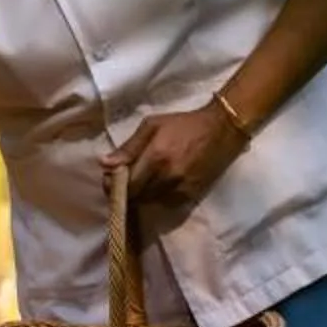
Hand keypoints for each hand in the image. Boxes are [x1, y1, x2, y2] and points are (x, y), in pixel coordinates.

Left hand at [105, 106, 247, 211]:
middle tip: (124, 179)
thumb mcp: (152, 125)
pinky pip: (167, 202)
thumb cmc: (183, 123)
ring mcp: (181, 188)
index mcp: (156, 158)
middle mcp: (168, 177)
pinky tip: (160, 182)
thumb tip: (105, 163)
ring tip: (143, 179)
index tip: (110, 180)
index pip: (127, 186)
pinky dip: (159, 196)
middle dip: (126, 191)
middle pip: (137, 197)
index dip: (114, 186)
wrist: (221, 128)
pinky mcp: (192, 194)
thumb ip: (128, 147)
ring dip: (142, 194)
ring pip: (151, 202)